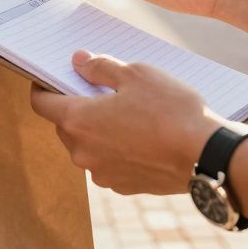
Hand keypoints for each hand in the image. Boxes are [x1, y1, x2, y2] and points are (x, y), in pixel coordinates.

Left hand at [31, 51, 222, 194]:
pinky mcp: (123, 186)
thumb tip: (78, 61)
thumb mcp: (136, 74)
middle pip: (65, 126)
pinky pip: (109, 162)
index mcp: (78, 121)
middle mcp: (82, 152)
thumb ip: (100, 68)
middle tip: (100, 91)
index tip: (50, 76)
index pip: (41, 103)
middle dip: (77, 108)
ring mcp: (102, 173)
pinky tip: (142, 136)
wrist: (206, 157)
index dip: (42, 87)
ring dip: (98, 130)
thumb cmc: (170, 110)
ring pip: (88, 146)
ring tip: (128, 114)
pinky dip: (117, 149)